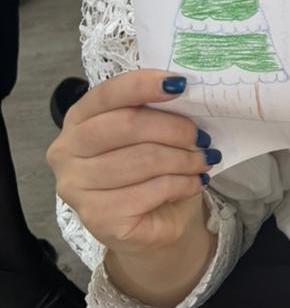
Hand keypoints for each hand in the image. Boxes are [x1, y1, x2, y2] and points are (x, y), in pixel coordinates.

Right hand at [47, 70, 211, 258]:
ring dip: (185, 158)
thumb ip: (155, 109)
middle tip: (202, 136)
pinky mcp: (99, 217)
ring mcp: (77, 187)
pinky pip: (153, 190)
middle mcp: (67, 151)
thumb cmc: (149, 169)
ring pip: (144, 159)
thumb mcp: (150, 131)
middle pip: (127, 125)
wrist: (151, 224)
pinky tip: (194, 182)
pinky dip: (183, 183)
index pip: (107, 94)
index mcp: (78, 119)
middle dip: (174, 128)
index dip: (142, 85)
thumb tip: (183, 90)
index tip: (179, 83)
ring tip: (204, 159)